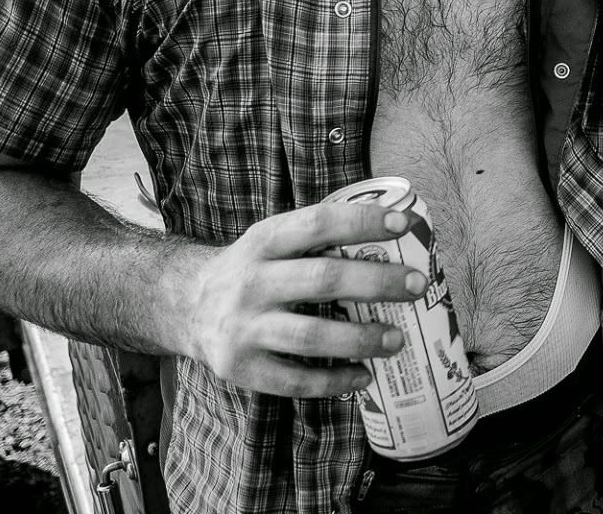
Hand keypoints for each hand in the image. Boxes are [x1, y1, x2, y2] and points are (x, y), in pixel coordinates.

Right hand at [183, 202, 426, 398]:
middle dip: (377, 282)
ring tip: (397, 340)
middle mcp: (252, 282)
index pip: (318, 223)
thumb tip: (398, 236)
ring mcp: (243, 328)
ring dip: (360, 338)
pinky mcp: (240, 368)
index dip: (362, 222)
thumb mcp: (273, 240)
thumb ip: (319, 238)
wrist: (185, 306)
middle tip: (417, 285)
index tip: (404, 225)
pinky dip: (332, 381)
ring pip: (310, 335)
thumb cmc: (254, 269)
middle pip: (322, 280)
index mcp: (264, 240)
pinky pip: (293, 380)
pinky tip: (363, 376)